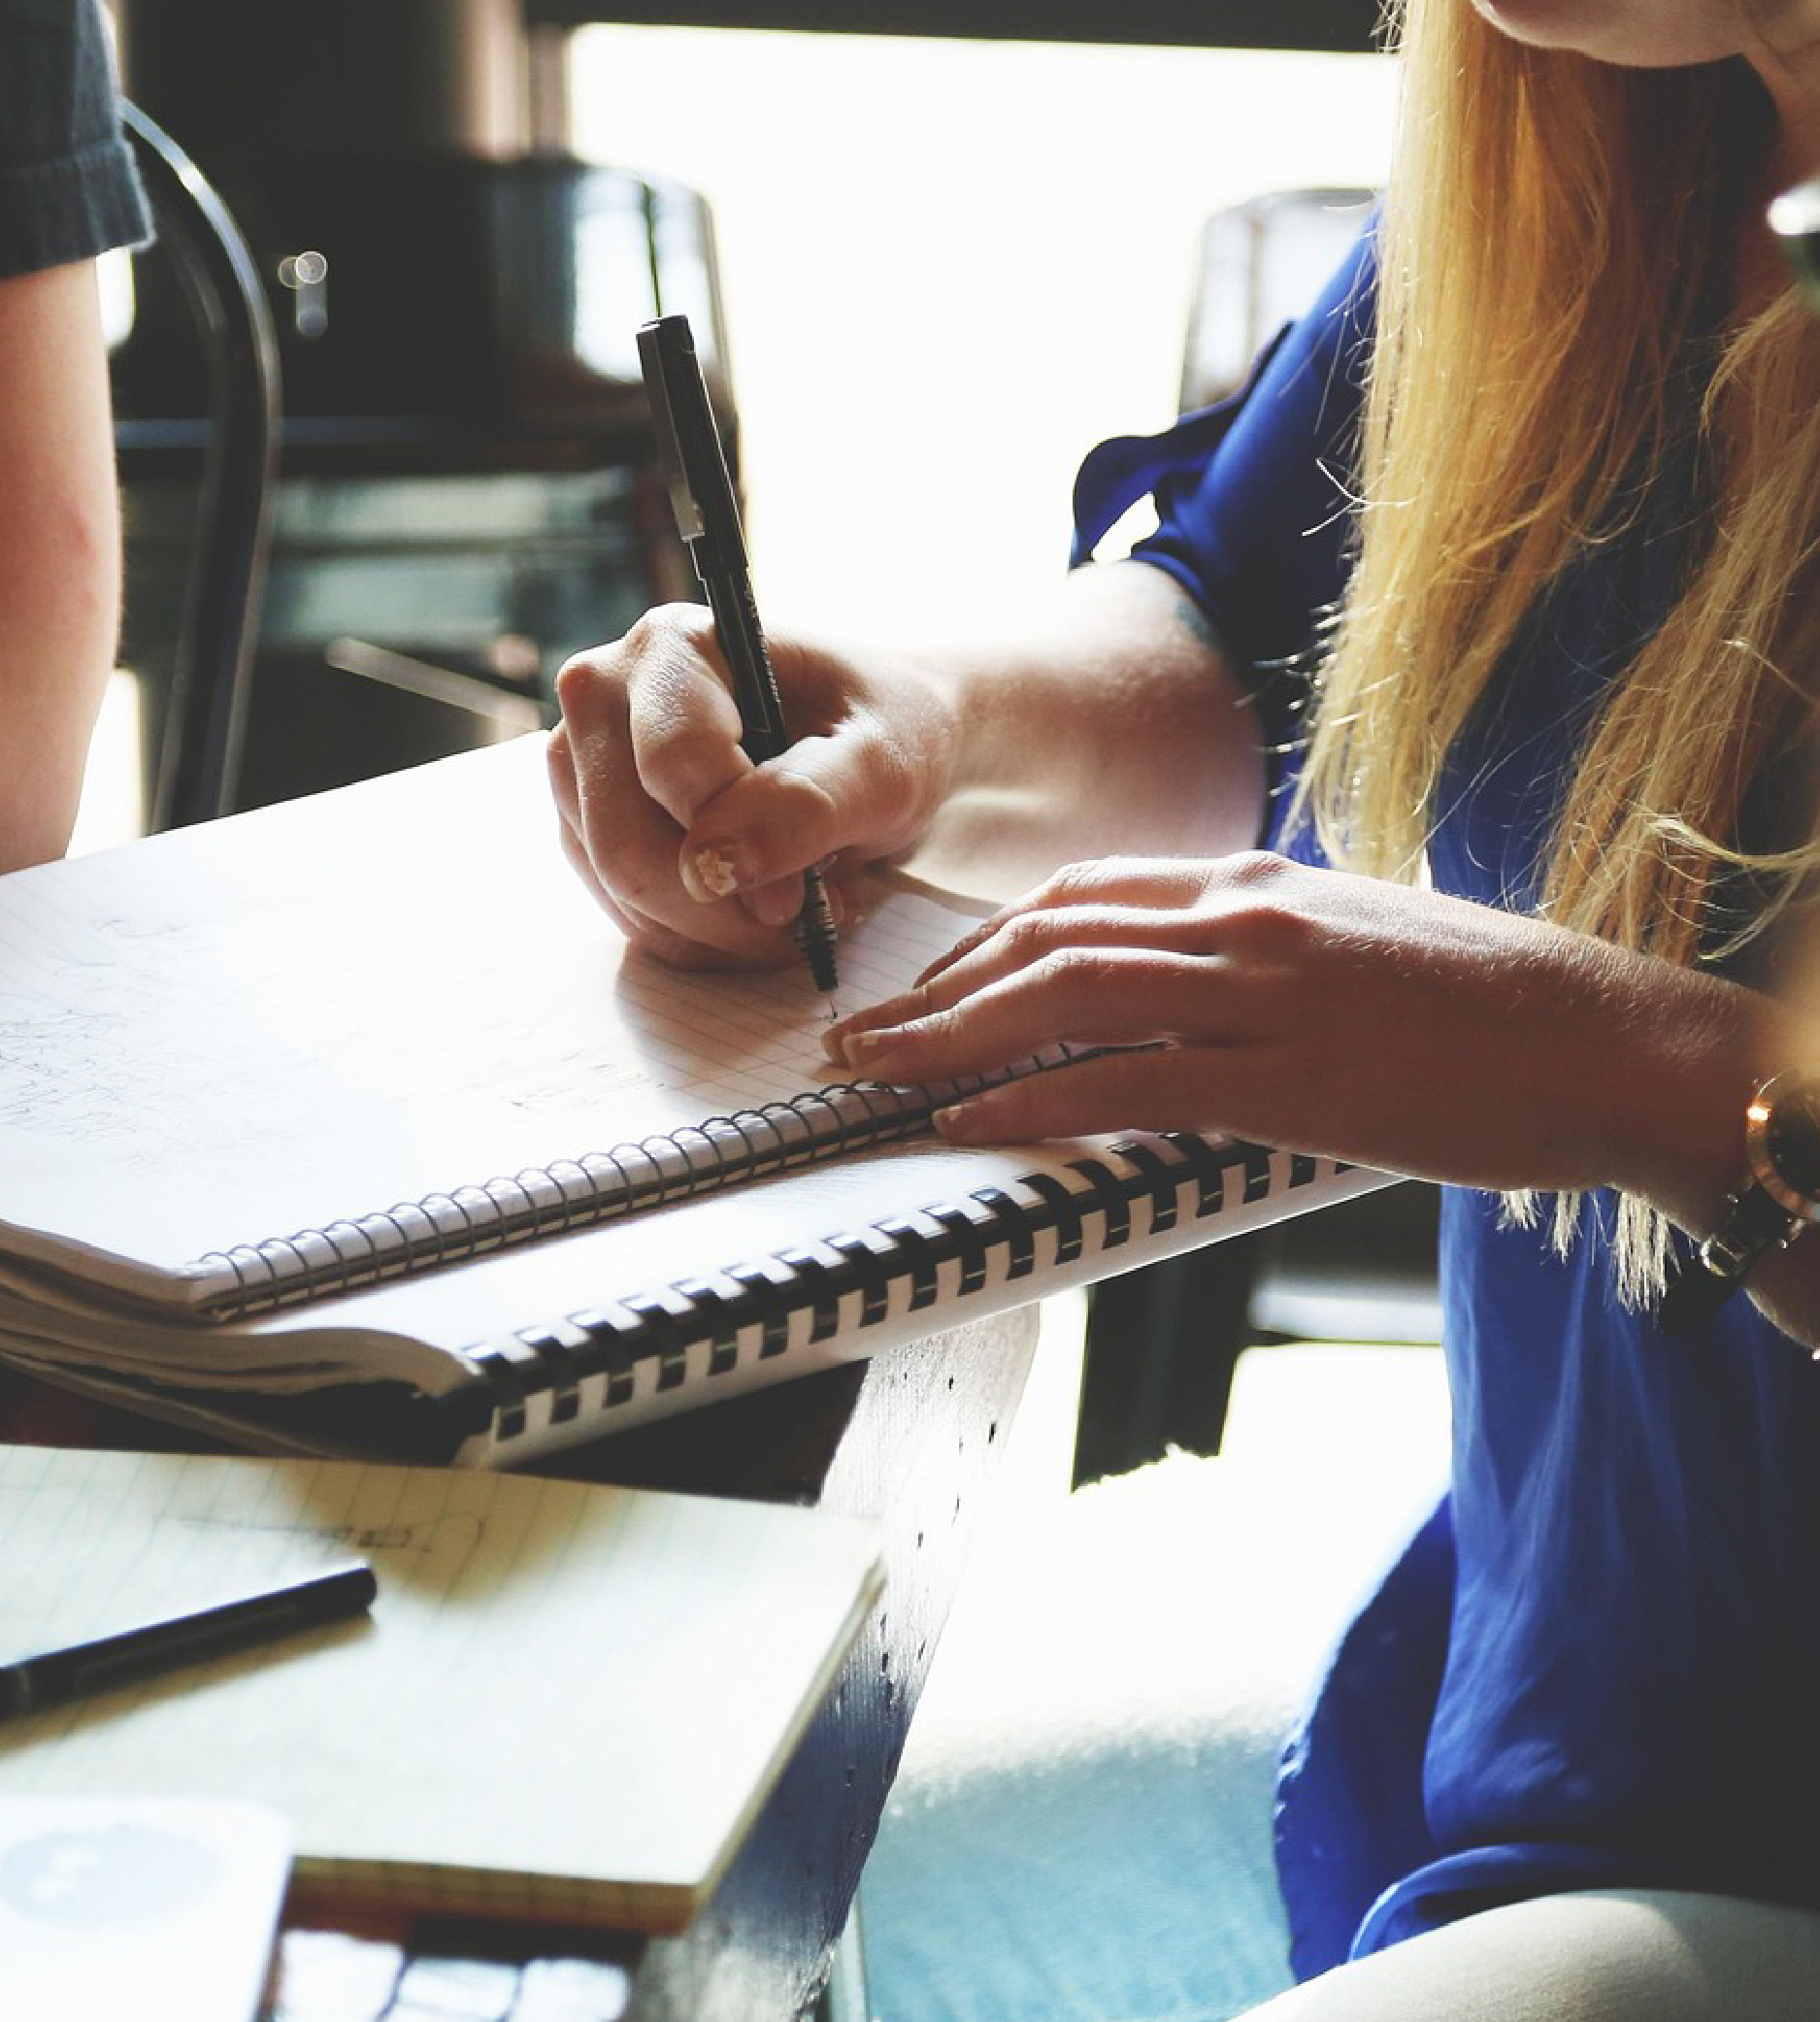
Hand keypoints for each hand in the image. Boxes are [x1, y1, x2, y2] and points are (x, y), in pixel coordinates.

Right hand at [548, 604, 952, 968]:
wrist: (877, 745)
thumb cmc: (886, 732)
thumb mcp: (883, 763)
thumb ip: (808, 803)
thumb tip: (716, 865)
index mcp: (674, 646)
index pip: (671, 767)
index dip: (741, 843)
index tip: (807, 890)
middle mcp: (606, 694)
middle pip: (626, 844)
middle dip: (725, 907)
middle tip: (808, 912)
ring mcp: (586, 766)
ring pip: (623, 894)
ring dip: (719, 930)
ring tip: (797, 904)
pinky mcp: (591, 827)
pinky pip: (630, 917)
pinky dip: (703, 938)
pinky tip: (758, 911)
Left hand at [825, 852, 1765, 1205]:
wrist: (1605, 1038)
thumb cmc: (1489, 1004)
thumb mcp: (1355, 943)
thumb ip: (1259, 953)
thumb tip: (1185, 990)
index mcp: (1255, 883)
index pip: (1081, 895)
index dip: (983, 942)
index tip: (926, 986)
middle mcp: (1243, 918)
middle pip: (1047, 936)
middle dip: (936, 988)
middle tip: (859, 1036)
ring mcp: (1262, 991)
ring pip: (1066, 995)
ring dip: (951, 1039)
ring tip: (878, 1076)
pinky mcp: (1289, 1075)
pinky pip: (1129, 1081)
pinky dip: (1034, 1102)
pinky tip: (971, 1125)